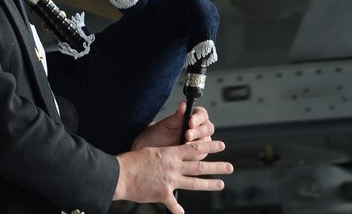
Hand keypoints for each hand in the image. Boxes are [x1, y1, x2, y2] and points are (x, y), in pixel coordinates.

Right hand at [113, 140, 232, 213]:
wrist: (121, 175)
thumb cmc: (133, 161)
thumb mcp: (152, 151)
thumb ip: (166, 155)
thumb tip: (174, 156)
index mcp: (170, 154)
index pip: (194, 148)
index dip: (209, 146)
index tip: (221, 145)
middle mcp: (173, 167)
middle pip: (199, 166)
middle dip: (217, 166)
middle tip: (229, 166)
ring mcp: (170, 181)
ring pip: (194, 182)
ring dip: (209, 184)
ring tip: (221, 184)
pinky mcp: (163, 194)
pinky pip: (174, 204)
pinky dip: (178, 209)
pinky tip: (182, 213)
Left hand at [131, 101, 214, 150]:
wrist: (151, 148)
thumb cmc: (158, 134)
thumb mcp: (166, 124)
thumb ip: (177, 116)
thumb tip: (183, 105)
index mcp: (193, 117)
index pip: (202, 114)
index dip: (198, 118)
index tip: (190, 122)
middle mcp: (198, 129)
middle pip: (208, 128)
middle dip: (198, 132)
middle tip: (187, 135)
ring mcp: (199, 142)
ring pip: (207, 142)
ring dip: (198, 144)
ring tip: (185, 145)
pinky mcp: (197, 154)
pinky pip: (201, 155)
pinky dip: (195, 155)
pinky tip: (186, 154)